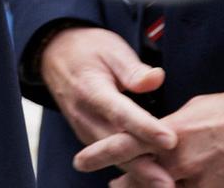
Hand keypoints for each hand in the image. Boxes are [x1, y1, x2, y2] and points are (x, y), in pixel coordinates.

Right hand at [38, 25, 177, 184]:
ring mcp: (84, 129)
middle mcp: (85, 115)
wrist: (54, 56)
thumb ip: (133, 68)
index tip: (169, 140)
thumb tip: (156, 79)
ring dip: (138, 172)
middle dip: (143, 165)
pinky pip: (110, 156)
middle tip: (168, 182)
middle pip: (116, 144)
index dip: (145, 128)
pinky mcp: (89, 137)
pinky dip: (130, 168)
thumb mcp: (111, 49)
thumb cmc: (88, 50)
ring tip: (164, 185)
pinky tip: (150, 180)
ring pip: (113, 156)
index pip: (120, 112)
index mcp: (91, 89)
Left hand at [87, 90, 223, 187]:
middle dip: (123, 184)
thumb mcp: (195, 109)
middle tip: (111, 186)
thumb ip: (173, 123)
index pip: (126, 143)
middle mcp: (179, 159)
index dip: (101, 153)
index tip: (82, 160)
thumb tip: (160, 130)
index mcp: (170, 132)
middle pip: (139, 177)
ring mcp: (198, 180)